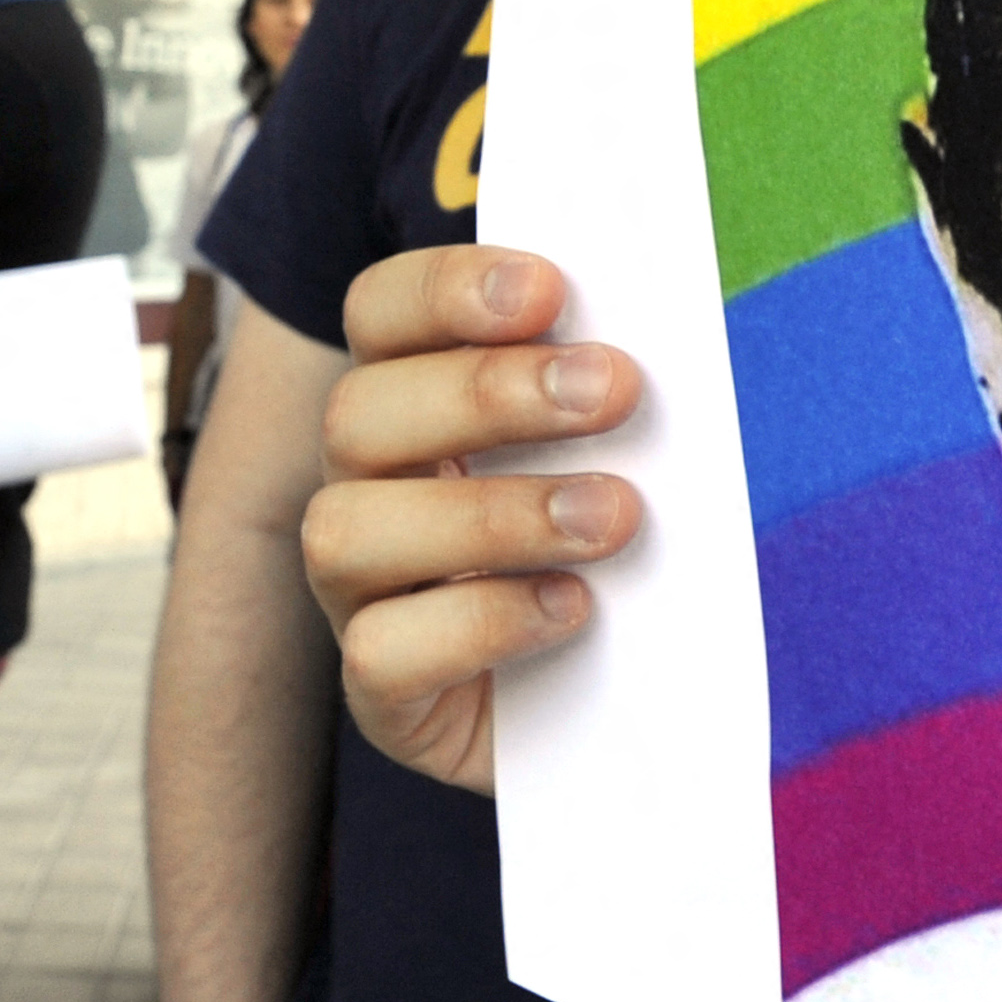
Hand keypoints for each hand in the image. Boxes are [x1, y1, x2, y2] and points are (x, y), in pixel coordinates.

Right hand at [300, 246, 644, 794]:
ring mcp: (362, 598)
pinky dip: (480, 625)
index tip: (547, 288)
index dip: (442, 290)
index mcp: (413, 401)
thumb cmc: (629, 554)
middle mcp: (367, 489)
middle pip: (357, 413)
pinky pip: (379, 655)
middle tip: (614, 390)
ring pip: (344, 533)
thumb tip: (657, 334)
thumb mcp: (632, 456)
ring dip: (489, 513)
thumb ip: (615, 393)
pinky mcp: (387, 699)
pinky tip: (571, 608)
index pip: (379, 315)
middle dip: (487, 393)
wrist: (629, 712)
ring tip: (612, 516)